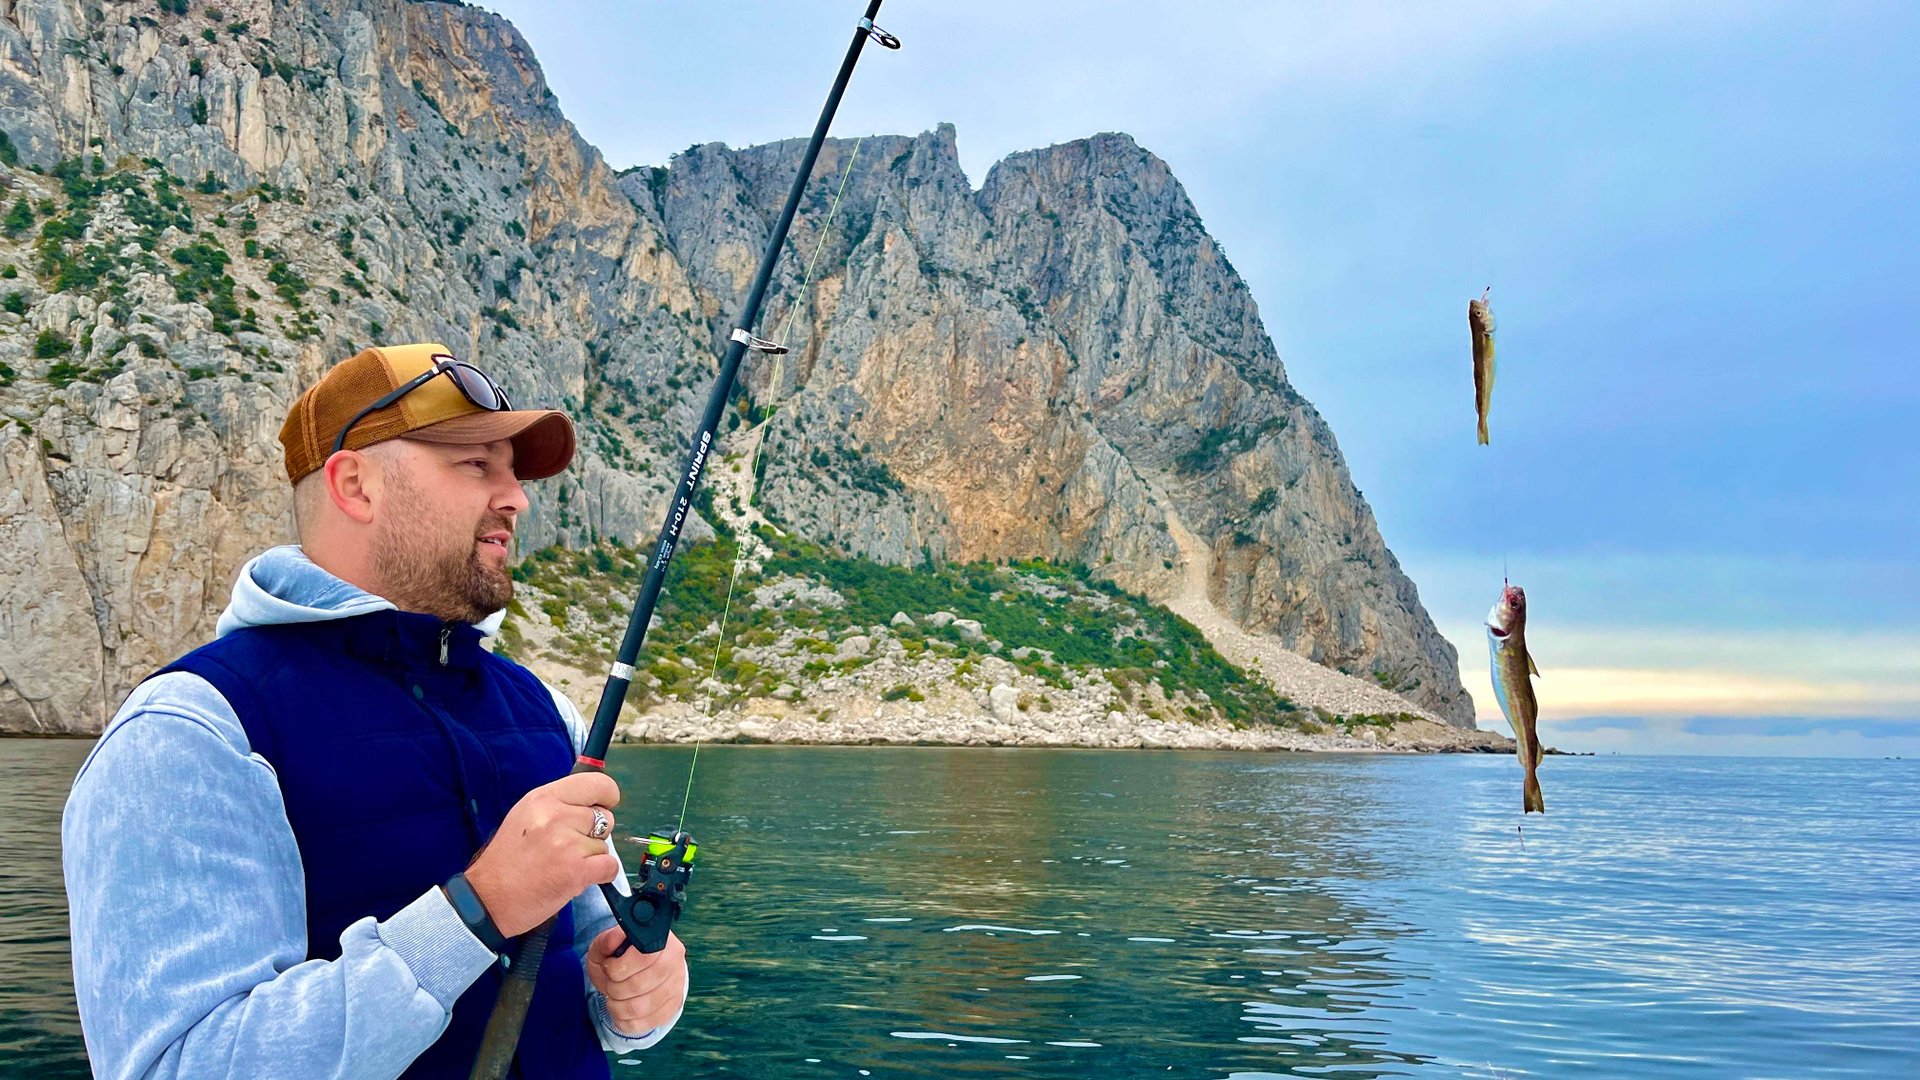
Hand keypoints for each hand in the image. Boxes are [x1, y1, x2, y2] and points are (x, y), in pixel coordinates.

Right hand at [464, 772, 619, 936]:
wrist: (488, 899)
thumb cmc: (507, 861)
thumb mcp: (526, 816)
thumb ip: (560, 804)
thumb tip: (595, 801)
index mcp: (543, 798)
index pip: (598, 783)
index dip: (606, 797)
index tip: (602, 806)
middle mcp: (555, 815)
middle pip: (605, 816)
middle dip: (594, 834)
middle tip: (568, 847)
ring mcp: (566, 843)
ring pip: (605, 845)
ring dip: (591, 858)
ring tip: (562, 864)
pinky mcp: (575, 870)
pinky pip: (609, 866)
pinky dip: (601, 875)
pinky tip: (577, 878)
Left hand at [587, 928, 686, 1035]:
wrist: (640, 970)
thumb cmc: (621, 957)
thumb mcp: (608, 945)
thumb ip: (607, 940)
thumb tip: (615, 939)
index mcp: (663, 942)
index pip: (643, 957)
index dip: (619, 968)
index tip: (609, 968)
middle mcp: (675, 963)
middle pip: (639, 986)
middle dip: (614, 988)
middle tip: (609, 985)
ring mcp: (676, 987)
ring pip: (640, 1008)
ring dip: (617, 1006)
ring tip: (613, 998)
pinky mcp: (673, 1008)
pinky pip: (645, 1024)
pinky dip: (625, 1021)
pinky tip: (621, 1011)